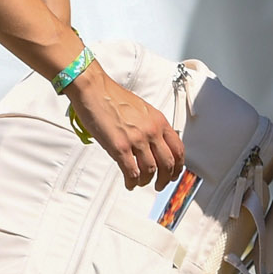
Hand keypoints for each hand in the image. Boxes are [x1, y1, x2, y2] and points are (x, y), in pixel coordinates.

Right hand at [67, 67, 184, 190]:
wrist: (94, 89)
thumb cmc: (112, 97)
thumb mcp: (142, 109)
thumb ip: (150, 126)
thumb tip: (152, 145)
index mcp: (159, 121)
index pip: (178, 150)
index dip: (177, 166)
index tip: (173, 173)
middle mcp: (151, 131)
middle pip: (167, 164)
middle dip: (165, 179)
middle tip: (160, 184)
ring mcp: (136, 139)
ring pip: (150, 170)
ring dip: (146, 181)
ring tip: (140, 182)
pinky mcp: (119, 147)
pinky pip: (131, 171)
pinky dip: (132, 181)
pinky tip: (129, 182)